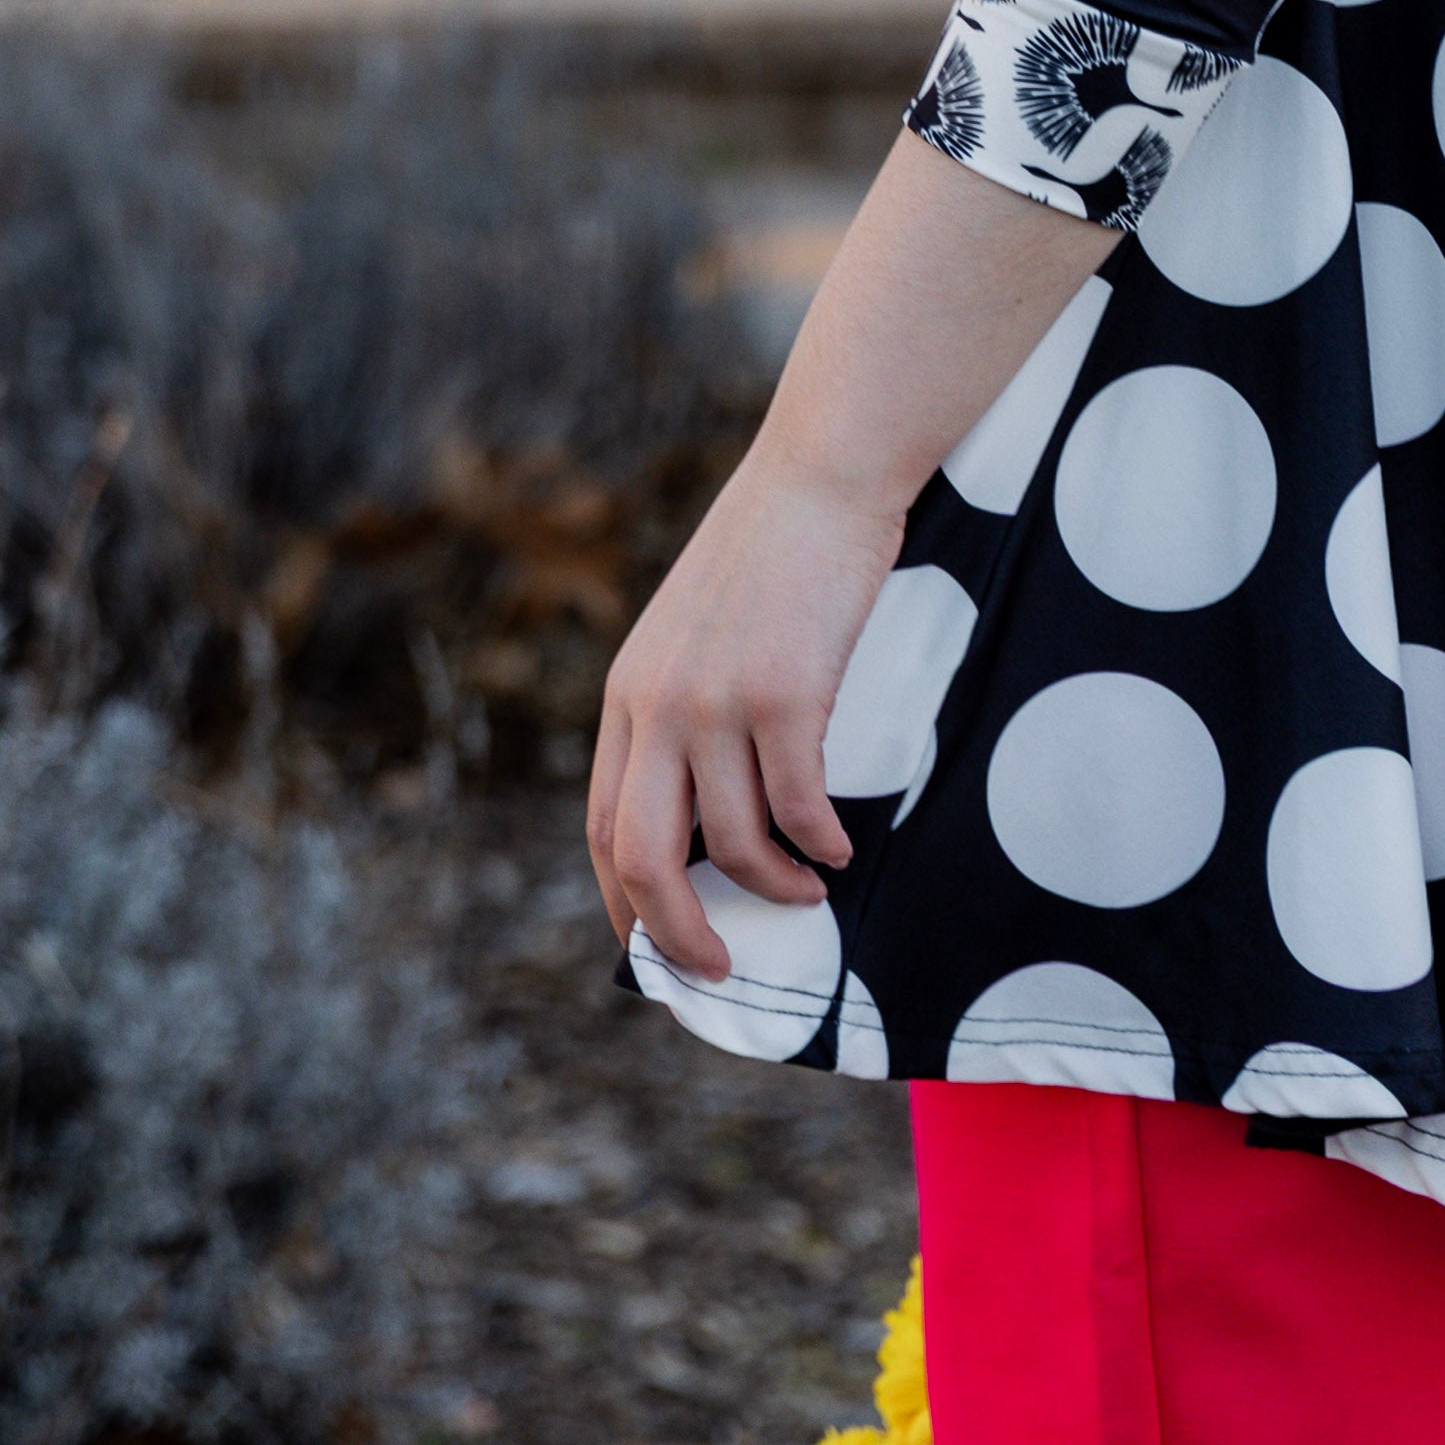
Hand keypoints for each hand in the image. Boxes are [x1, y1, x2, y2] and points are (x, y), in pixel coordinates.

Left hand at [585, 440, 902, 985]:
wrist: (821, 475)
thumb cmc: (774, 555)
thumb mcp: (697, 634)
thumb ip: (687, 711)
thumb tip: (712, 815)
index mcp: (628, 696)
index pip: (603, 828)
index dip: (627, 904)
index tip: (662, 948)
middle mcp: (657, 706)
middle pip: (643, 857)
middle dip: (678, 934)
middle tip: (721, 969)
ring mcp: (717, 701)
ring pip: (735, 842)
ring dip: (775, 887)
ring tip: (809, 893)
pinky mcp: (785, 693)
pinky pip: (798, 807)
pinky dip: (821, 845)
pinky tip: (841, 850)